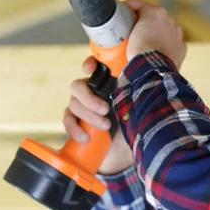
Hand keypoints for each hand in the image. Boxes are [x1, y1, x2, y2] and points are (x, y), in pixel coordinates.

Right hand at [64, 56, 133, 174]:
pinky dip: (74, 129)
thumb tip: (142, 68)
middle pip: (78, 86)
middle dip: (89, 99)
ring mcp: (82, 107)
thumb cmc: (139, 121)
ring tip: (105, 127)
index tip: (90, 70)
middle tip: (106, 110)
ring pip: (73, 104)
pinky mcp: (77, 123)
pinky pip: (68, 121)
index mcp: (108, 83)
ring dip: (88, 116)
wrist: (134, 146)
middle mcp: (92, 92)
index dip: (89, 64)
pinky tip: (85, 137)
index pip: (94, 67)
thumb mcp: (140, 103)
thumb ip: (140, 88)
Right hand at [123, 0, 186, 67]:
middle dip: (144, 23)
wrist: (153, 69)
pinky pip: (172, 43)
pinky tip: (157, 52)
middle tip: (133, 32)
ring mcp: (177, 34)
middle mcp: (169, 20)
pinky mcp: (181, 47)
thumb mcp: (126, 32)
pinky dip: (166, 46)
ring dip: (156, 34)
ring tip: (146, 43)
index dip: (128, 10)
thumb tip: (121, 24)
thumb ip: (124, 24)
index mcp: (156, 12)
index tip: (122, 15)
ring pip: (164, 30)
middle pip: (153, 17)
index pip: (138, 5)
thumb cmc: (140, 50)